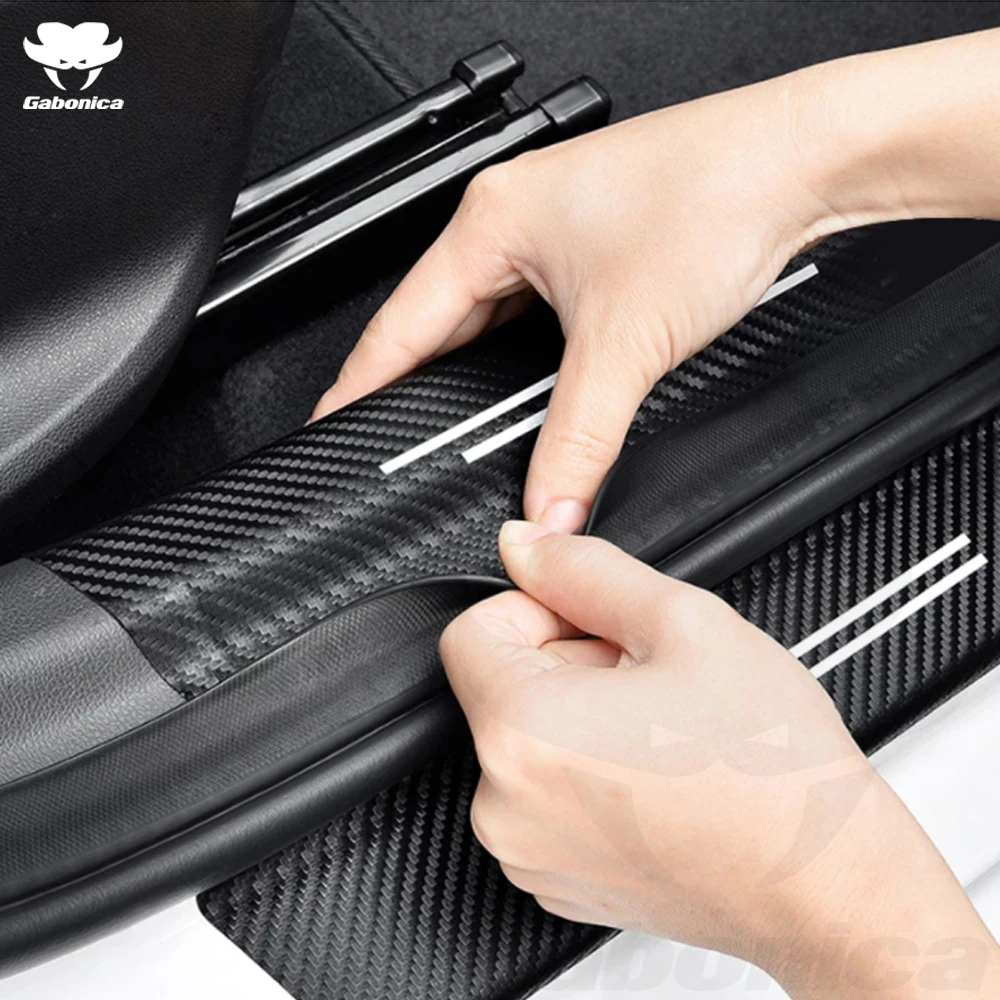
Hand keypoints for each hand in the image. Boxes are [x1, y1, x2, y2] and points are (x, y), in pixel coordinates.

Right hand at [312, 72, 823, 530]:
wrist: (801, 161)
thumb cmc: (716, 197)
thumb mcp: (628, 343)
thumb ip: (580, 438)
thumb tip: (551, 500)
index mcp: (490, 222)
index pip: (400, 324)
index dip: (362, 384)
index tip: (334, 425)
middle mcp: (512, 217)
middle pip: (438, 322)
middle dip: (422, 385)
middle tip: (404, 442)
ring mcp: (552, 228)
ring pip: (489, 319)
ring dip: (482, 371)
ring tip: (468, 423)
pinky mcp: (591, 242)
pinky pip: (532, 311)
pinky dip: (527, 354)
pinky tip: (537, 386)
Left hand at [441, 522, 999, 996]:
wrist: (824, 886)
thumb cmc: (772, 773)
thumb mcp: (683, 623)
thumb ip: (583, 568)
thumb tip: (524, 545)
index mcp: (523, 733)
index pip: (471, 630)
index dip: (538, 609)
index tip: (594, 624)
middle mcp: (504, 803)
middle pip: (498, 684)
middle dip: (565, 663)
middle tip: (647, 680)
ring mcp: (525, 851)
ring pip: (521, 738)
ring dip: (575, 716)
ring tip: (657, 732)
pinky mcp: (551, 881)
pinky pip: (539, 794)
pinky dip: (579, 771)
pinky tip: (650, 774)